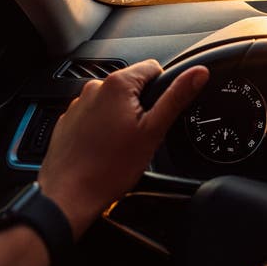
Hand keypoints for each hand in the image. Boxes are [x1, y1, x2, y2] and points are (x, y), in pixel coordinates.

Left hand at [38, 59, 208, 237]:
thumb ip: (176, 97)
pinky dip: (102, 128)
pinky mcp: (69, 121)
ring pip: (112, 102)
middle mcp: (95, 88)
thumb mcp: (153, 131)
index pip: (153, 68)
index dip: (162, 91)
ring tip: (120, 146)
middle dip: (141, 107)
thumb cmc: (109, 168)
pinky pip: (94, 116)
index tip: (157, 115)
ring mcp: (78, 104)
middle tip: (140, 136)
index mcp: (117, 84)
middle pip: (132, 86)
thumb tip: (198, 73)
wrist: (68, 197)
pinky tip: (104, 150)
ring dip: (121, 117)